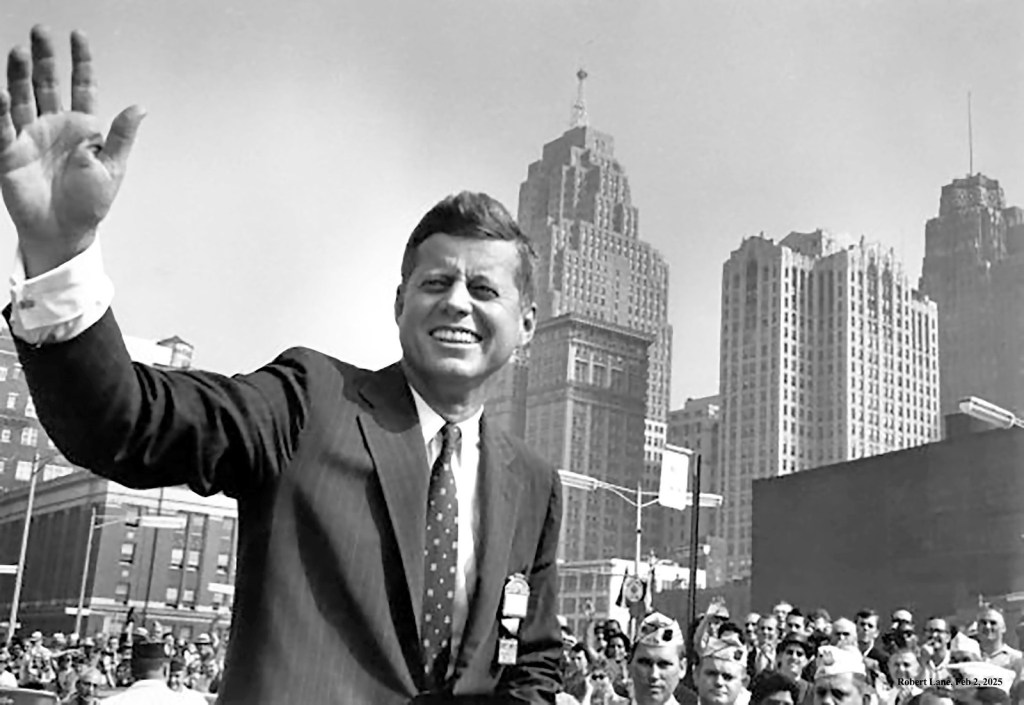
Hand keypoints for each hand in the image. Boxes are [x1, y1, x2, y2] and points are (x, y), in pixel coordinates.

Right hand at [0, 25, 144, 276]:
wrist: (65, 231)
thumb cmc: (89, 203)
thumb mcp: (112, 167)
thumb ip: (121, 136)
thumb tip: (139, 107)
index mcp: (82, 128)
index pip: (82, 86)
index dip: (80, 62)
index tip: (77, 37)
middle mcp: (54, 125)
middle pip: (47, 83)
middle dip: (44, 57)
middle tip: (40, 31)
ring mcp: (31, 136)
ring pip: (23, 97)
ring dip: (19, 75)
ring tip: (18, 51)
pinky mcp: (11, 152)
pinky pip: (4, 127)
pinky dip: (1, 111)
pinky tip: (2, 93)